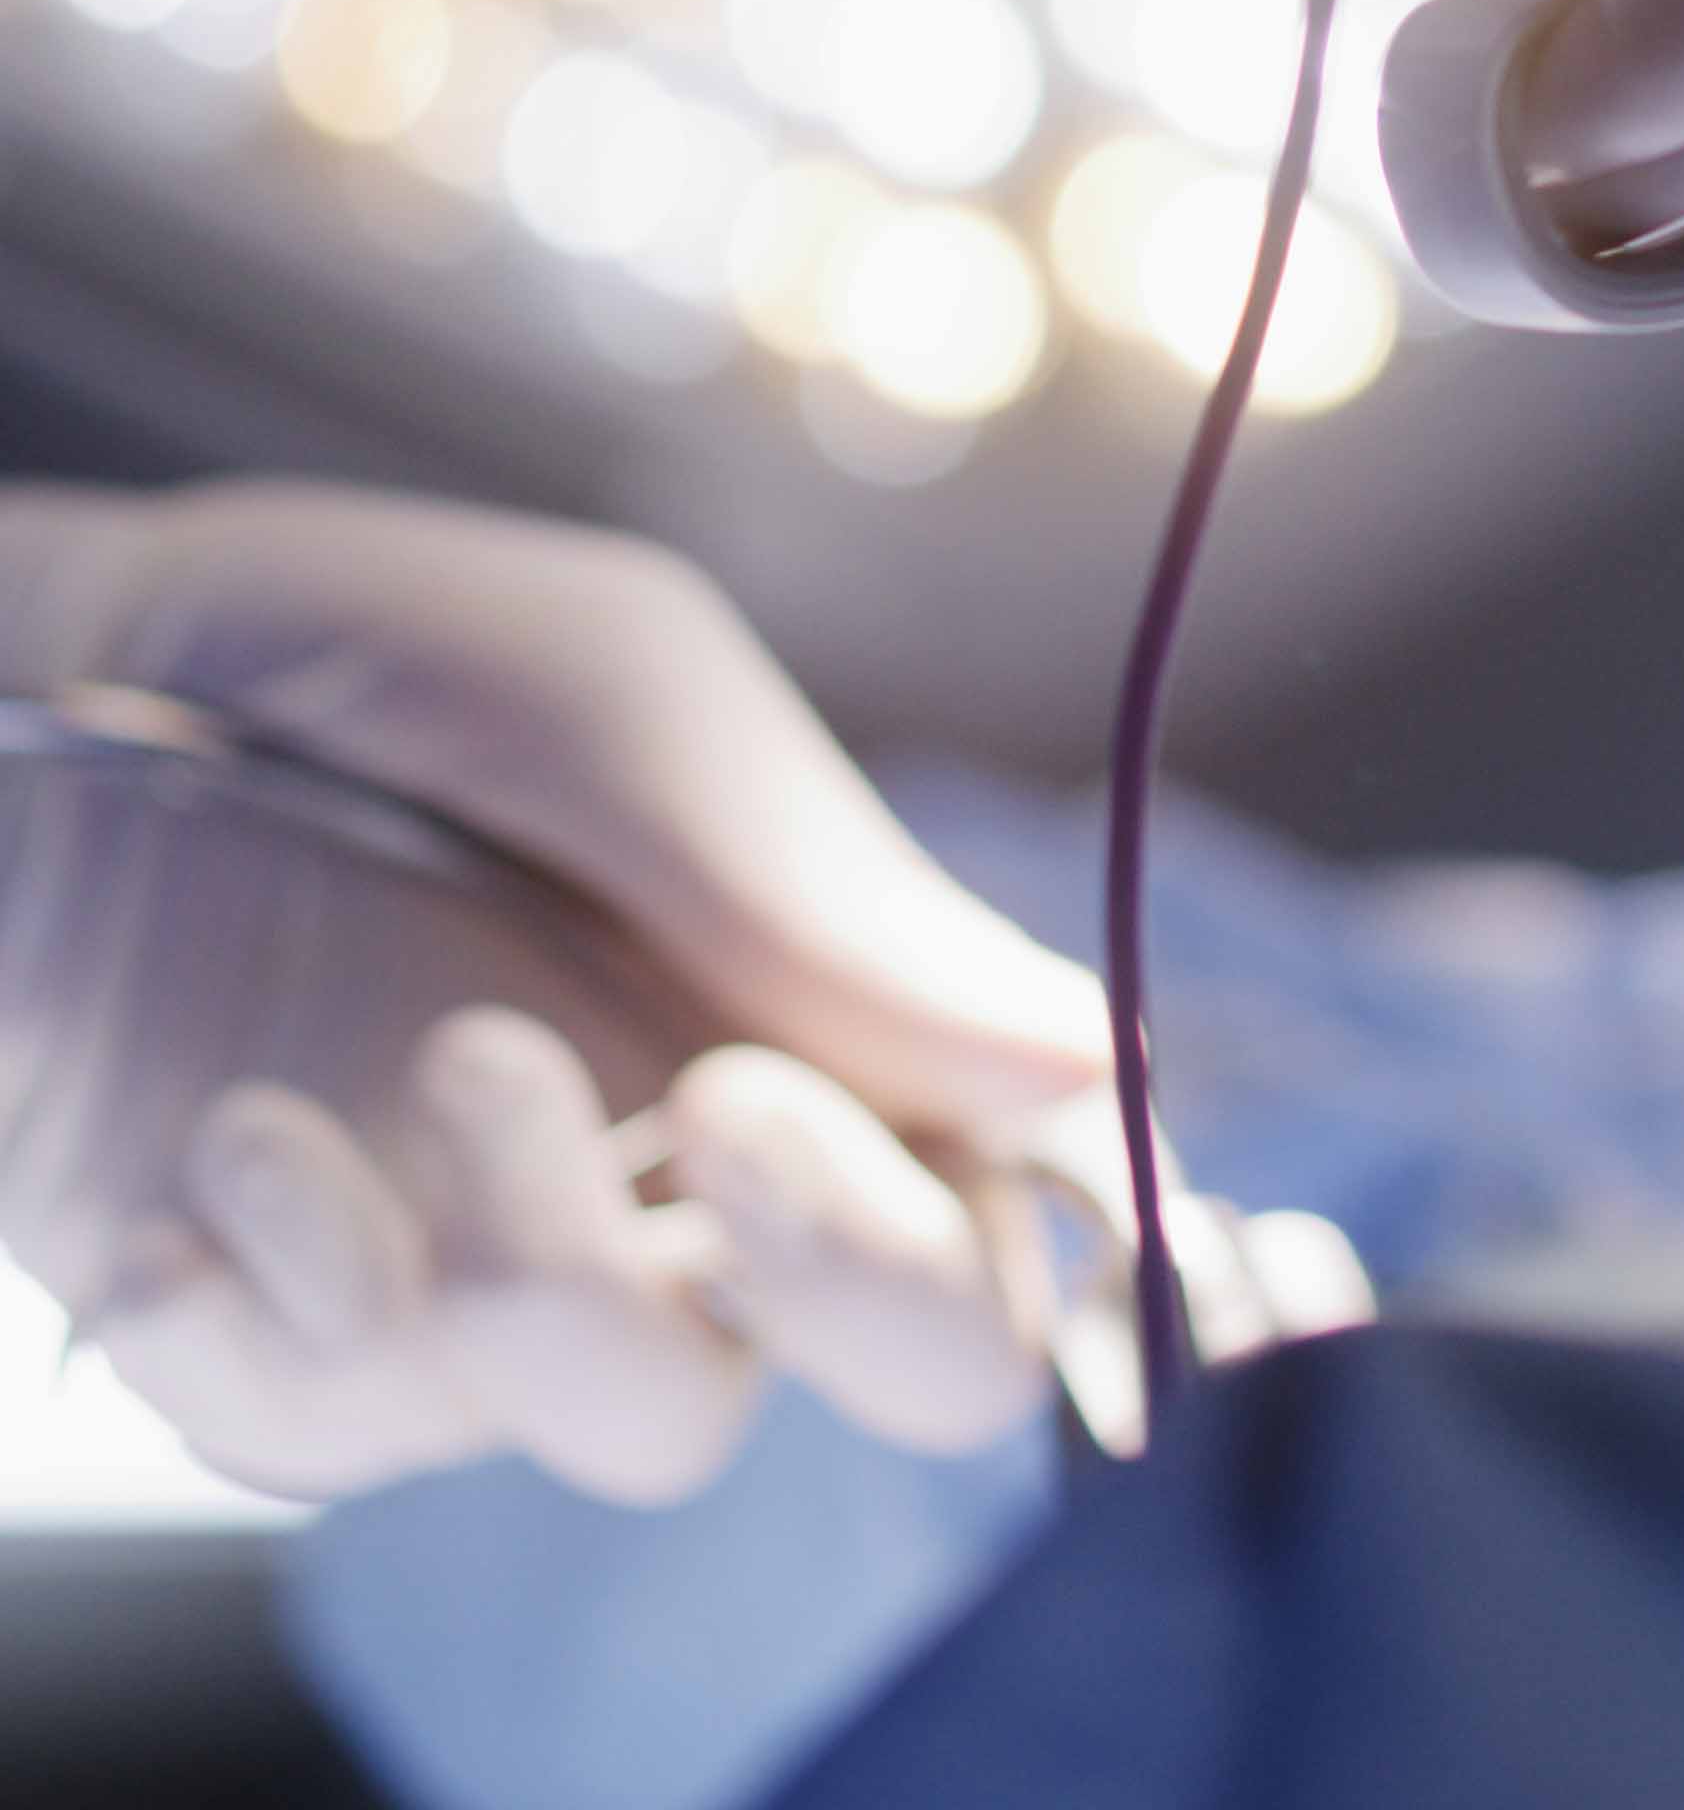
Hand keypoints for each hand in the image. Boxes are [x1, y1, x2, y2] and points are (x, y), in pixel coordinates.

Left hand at [0, 480, 1327, 1503]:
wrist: (37, 676)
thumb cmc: (356, 654)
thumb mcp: (622, 701)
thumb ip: (832, 891)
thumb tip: (1103, 1061)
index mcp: (836, 1005)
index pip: (1051, 1180)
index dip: (1151, 1254)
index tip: (1172, 1237)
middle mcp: (704, 1165)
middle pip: (921, 1361)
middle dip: (885, 1278)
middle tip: (738, 1107)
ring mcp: (497, 1262)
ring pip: (647, 1419)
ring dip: (555, 1261)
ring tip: (452, 1062)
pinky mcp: (273, 1333)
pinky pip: (348, 1428)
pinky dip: (312, 1290)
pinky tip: (246, 1138)